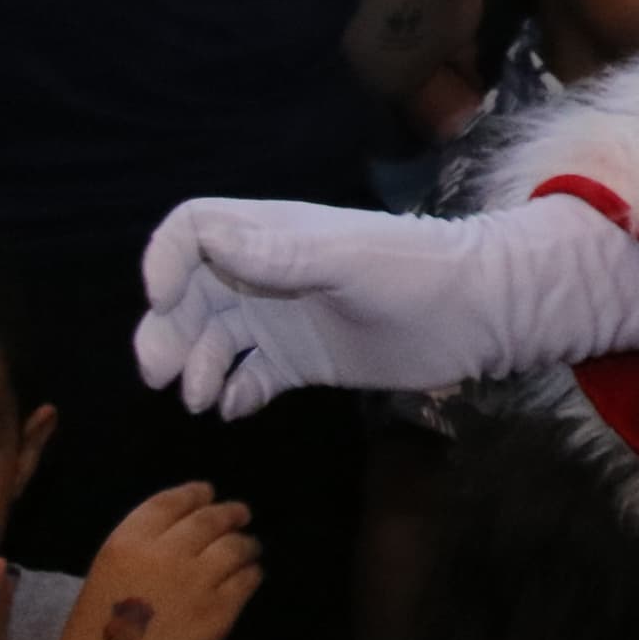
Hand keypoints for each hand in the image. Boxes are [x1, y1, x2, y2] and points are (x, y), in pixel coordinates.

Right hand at [48, 484, 259, 639]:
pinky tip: (250, 576)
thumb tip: (177, 540)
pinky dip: (251, 574)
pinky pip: (247, 580)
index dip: (194, 494)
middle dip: (230, 513)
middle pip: (210, 519)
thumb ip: (138, 556)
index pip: (170, 502)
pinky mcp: (221, 611)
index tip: (207, 492)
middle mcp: (165, 553)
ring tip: (251, 547)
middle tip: (240, 513)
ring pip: (235, 546)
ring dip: (246, 544)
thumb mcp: (102, 582)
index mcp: (125, 544)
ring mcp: (198, 581)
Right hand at [136, 189, 638, 417]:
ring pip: (213, 339)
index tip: (160, 298)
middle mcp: (267, 274)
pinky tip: (237, 408)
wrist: (477, 314)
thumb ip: (280, 255)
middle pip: (190, 293)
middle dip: (166, 330)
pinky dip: (232, 393)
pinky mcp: (301, 361)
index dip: (165, 259)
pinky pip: (249, 377)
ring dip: (195, 367)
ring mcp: (283, 319)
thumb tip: (210, 241)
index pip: (194, 231)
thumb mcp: (347, 259)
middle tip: (163, 374)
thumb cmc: (415, 272)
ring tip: (202, 398)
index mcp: (272, 236)